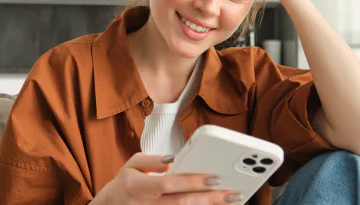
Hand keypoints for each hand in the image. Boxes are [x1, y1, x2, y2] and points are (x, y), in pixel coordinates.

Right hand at [92, 153, 243, 204]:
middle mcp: (146, 204)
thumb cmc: (126, 182)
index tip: (214, 177)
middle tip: (232, 193)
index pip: (169, 183)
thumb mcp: (133, 164)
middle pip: (182, 203)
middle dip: (209, 198)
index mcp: (138, 186)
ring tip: (230, 201)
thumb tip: (175, 158)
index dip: (192, 181)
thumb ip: (153, 159)